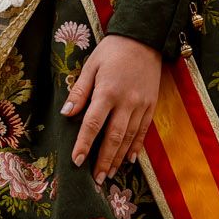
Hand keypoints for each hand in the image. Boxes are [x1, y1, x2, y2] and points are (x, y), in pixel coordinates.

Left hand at [62, 33, 160, 183]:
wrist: (144, 39)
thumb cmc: (112, 51)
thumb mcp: (91, 65)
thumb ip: (79, 91)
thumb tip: (66, 113)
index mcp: (107, 92)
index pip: (93, 124)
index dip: (84, 144)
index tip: (77, 161)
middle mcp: (126, 102)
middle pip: (113, 137)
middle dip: (103, 160)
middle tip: (95, 179)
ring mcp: (141, 105)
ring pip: (129, 138)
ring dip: (118, 158)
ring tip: (108, 174)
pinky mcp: (151, 105)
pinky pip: (143, 131)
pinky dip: (135, 147)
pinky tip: (128, 160)